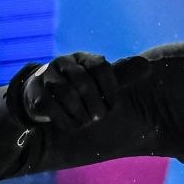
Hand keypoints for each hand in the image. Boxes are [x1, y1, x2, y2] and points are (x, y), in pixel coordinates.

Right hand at [18, 53, 151, 128]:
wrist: (41, 95)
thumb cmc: (78, 90)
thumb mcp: (100, 81)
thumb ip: (122, 75)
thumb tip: (148, 66)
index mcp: (82, 58)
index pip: (101, 66)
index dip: (111, 88)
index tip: (114, 105)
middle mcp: (63, 63)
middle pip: (84, 83)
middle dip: (96, 105)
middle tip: (100, 117)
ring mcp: (47, 77)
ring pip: (68, 95)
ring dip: (82, 114)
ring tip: (87, 122)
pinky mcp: (35, 94)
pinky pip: (51, 107)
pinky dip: (66, 121)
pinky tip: (73, 126)